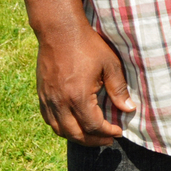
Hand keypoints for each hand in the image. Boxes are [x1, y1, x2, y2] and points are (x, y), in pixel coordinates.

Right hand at [34, 20, 135, 145]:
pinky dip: (62, 127)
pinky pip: (49, 120)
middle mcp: (60, 102)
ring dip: (77, 137)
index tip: (118, 131)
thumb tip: (129, 109)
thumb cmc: (87, 45)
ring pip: (60, 130)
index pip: (93, 126)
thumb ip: (118, 89)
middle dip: (93, 140)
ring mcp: (48, 99)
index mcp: (78, 96)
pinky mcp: (41, 95)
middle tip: (107, 140)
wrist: (59, 31)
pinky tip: (72, 125)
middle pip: (76, 134)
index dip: (107, 132)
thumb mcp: (110, 64)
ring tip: (92, 136)